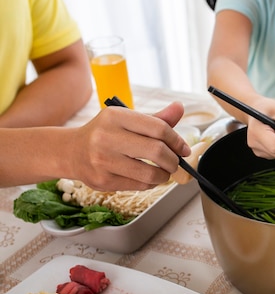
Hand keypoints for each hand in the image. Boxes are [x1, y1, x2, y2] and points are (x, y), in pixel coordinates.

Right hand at [69, 102, 190, 190]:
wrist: (72, 152)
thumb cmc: (105, 134)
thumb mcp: (127, 120)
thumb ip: (155, 118)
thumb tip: (180, 108)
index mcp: (115, 116)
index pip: (159, 128)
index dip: (177, 140)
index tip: (183, 149)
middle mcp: (106, 137)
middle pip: (157, 151)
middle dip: (173, 160)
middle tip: (175, 162)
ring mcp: (103, 160)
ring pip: (150, 173)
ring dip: (164, 175)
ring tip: (163, 171)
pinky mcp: (103, 180)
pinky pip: (139, 185)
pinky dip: (150, 183)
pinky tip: (147, 177)